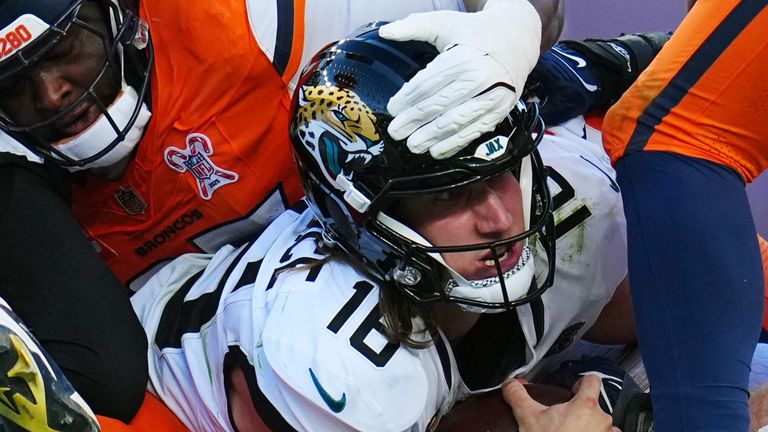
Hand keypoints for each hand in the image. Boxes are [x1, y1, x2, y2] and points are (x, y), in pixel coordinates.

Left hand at [380, 0, 540, 158]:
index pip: (428, 83)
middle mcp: (479, 78)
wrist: (517, 39)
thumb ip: (414, 26)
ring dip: (432, 137)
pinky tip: (437, 150)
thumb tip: (386, 32)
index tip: (392, 109)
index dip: (407, 98)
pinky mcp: (499, 110)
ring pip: (455, 122)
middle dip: (414, 121)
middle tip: (396, 132)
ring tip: (413, 145)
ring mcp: (491, 97)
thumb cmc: (477, 33)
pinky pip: (474, 131)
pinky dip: (454, 144)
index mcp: (463, 57)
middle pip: (439, 105)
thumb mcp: (446, 22)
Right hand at [503, 376, 620, 431]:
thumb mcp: (527, 417)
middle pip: (594, 404)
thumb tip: (511, 385)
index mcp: (585, 405)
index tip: (572, 390)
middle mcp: (602, 419)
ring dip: (591, 426)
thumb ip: (518, 395)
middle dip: (580, 410)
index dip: (581, 381)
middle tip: (564, 418)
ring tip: (573, 431)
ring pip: (601, 424)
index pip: (592, 380)